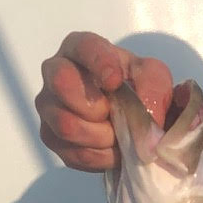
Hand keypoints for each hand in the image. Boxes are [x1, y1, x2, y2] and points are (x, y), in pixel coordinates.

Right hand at [36, 32, 172, 170]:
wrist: (130, 118)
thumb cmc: (136, 87)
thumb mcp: (153, 77)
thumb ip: (153, 87)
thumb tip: (148, 117)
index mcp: (80, 48)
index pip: (83, 46)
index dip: (99, 63)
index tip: (116, 81)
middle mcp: (55, 72)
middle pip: (61, 83)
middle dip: (94, 104)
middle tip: (112, 112)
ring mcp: (49, 106)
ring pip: (67, 124)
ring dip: (102, 135)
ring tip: (118, 133)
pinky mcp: (51, 137)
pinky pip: (73, 152)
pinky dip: (101, 156)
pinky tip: (111, 148)